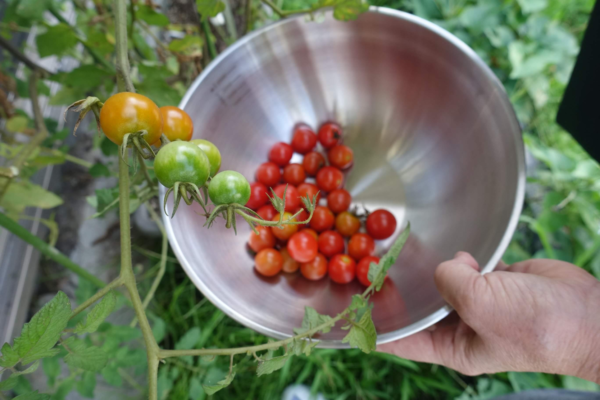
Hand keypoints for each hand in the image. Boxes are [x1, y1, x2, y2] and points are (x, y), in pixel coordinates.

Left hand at [377, 252, 599, 382]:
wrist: (586, 314)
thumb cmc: (535, 325)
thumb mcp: (480, 306)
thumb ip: (449, 282)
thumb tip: (444, 265)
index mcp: (451, 347)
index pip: (401, 340)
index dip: (374, 327)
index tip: (347, 313)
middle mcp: (460, 327)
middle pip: (419, 307)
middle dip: (399, 289)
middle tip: (369, 266)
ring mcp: (478, 304)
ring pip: (442, 283)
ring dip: (430, 268)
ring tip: (401, 249)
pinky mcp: (494, 282)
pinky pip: (466, 268)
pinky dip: (459, 258)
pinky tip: (452, 248)